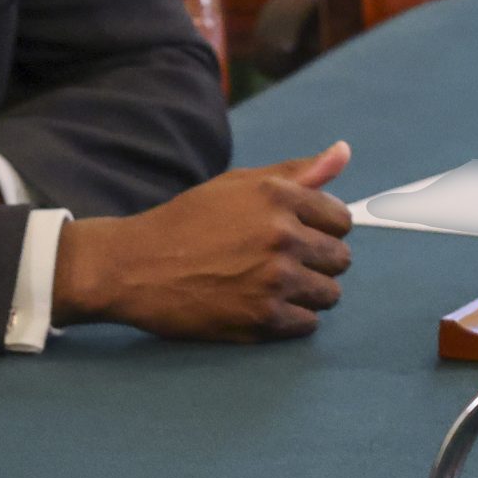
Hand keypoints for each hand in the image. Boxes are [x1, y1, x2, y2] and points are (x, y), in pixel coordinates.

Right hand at [53, 141, 353, 341]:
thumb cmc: (185, 222)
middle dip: (315, 262)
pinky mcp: (264, 318)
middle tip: (276, 263)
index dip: (319, 229)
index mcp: (278, 197)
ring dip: (305, 293)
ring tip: (268, 285)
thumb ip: (296, 172)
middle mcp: (282, 236)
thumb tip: (344, 152)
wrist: (134, 267)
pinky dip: (289, 319)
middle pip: (340, 259)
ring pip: (330, 294)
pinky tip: (258, 304)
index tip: (295, 236)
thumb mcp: (237, 184)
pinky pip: (308, 324)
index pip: (341, 220)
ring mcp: (275, 280)